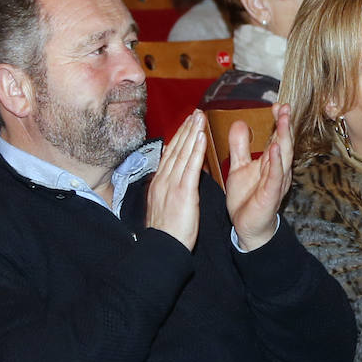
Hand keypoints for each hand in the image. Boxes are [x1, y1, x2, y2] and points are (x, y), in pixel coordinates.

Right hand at [145, 110, 206, 250]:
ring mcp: (172, 185)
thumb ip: (170, 188)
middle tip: (195, 113)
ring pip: (183, 153)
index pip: (170, 154)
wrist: (163, 248)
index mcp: (159, 183)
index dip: (179, 137)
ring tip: (199, 117)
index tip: (187, 123)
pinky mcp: (183, 192)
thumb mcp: (164, 205)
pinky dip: (196, 150)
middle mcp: (163, 180)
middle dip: (186, 129)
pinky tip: (201, 137)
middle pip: (176, 149)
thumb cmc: (167, 232)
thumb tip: (178, 176)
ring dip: (192, 133)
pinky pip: (190, 167)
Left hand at [226, 103, 292, 251]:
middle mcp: (277, 169)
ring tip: (284, 119)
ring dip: (284, 137)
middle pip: (284, 142)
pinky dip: (277, 162)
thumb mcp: (238, 167)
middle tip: (284, 106)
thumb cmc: (246, 198)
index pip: (276, 136)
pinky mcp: (271, 194)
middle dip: (285, 124)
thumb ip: (240, 146)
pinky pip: (276, 176)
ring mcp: (276, 181)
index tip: (276, 105)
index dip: (278, 121)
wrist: (247, 227)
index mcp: (270, 162)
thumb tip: (239, 122)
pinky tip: (276, 149)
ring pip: (284, 156)